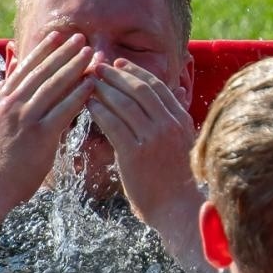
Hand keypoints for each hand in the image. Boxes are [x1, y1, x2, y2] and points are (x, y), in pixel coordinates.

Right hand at [0, 31, 95, 209]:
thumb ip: (5, 97)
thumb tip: (11, 74)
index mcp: (2, 101)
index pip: (25, 69)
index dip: (42, 50)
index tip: (57, 35)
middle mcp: (12, 105)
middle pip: (42, 72)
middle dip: (62, 52)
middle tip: (81, 37)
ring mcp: (25, 119)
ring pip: (53, 86)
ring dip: (74, 67)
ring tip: (90, 54)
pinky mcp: (40, 136)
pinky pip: (63, 110)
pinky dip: (78, 94)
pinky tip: (91, 84)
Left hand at [85, 58, 198, 227]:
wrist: (178, 209)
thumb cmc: (178, 178)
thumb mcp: (183, 141)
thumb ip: (175, 117)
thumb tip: (178, 91)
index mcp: (181, 120)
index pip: (157, 86)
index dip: (135, 72)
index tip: (119, 64)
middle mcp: (169, 125)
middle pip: (139, 89)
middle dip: (116, 75)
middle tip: (97, 67)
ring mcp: (153, 139)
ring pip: (125, 104)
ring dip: (104, 89)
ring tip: (89, 83)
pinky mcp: (135, 154)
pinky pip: (113, 125)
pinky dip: (100, 111)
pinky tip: (89, 105)